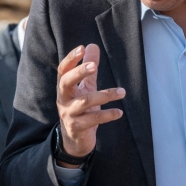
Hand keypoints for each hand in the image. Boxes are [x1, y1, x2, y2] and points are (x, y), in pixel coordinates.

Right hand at [56, 44, 124, 164]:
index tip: (82, 48)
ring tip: (122, 92)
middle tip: (93, 66)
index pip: (63, 70)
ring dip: (104, 95)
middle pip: (66, 83)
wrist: (75, 140)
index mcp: (64, 88)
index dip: (70, 59)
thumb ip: (89, 70)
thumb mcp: (85, 88)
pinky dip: (107, 115)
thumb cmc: (81, 110)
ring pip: (84, 102)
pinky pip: (93, 119)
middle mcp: (63, 99)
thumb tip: (92, 45)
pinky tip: (119, 112)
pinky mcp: (77, 127)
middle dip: (78, 73)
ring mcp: (68, 114)